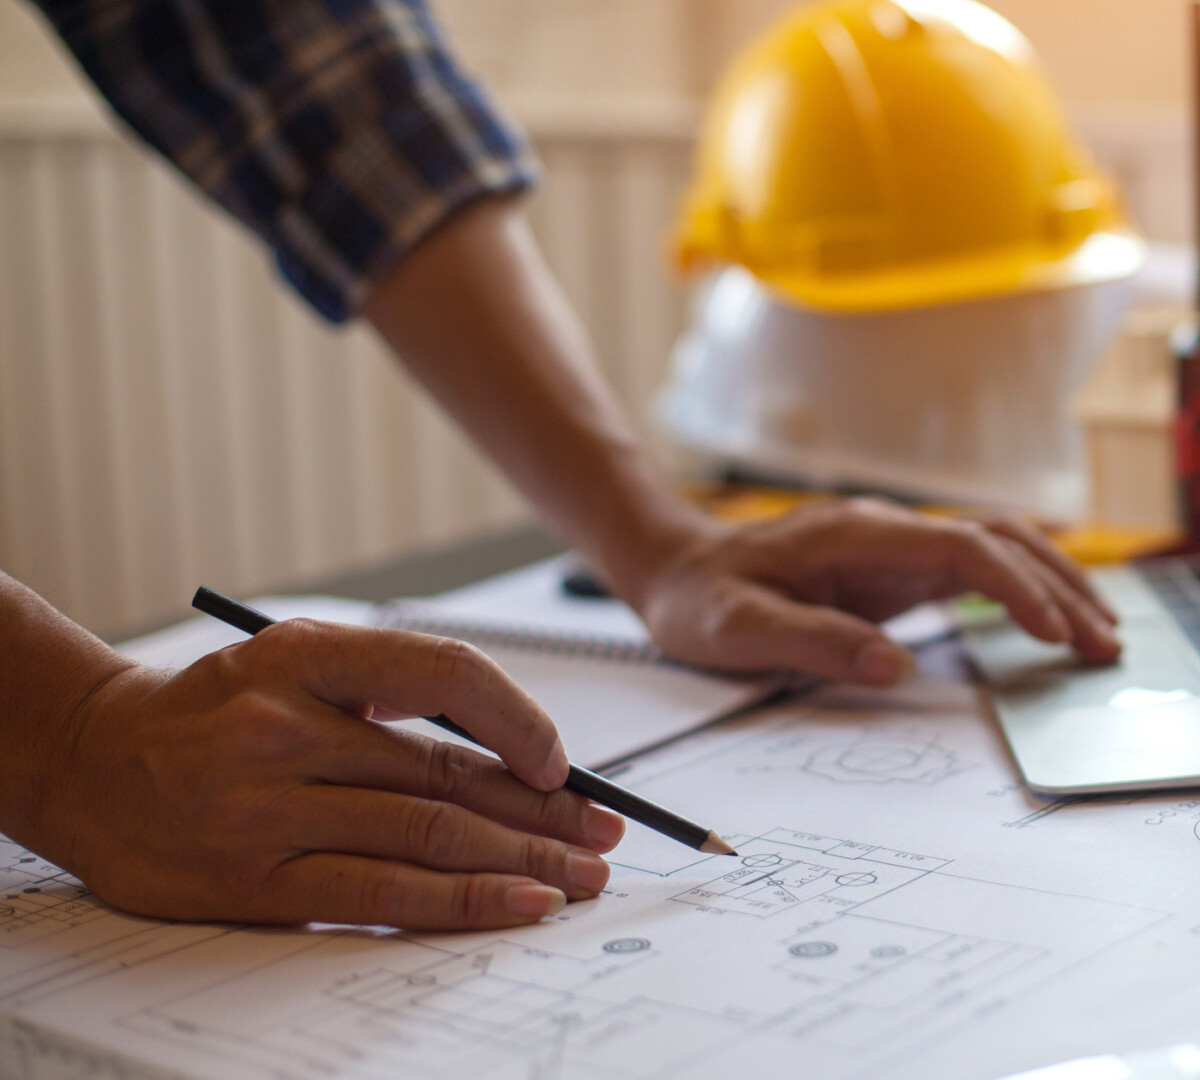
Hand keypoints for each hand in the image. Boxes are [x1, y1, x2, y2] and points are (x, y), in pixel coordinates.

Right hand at [24, 620, 624, 929]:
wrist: (87, 760)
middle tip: (607, 833)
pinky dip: (462, 902)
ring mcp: (267, 809)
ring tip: (581, 876)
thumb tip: (519, 751)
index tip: (561, 763)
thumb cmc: (215, 712)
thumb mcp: (294, 662)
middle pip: (449, 773)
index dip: (520, 720)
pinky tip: (519, 904)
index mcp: (305, 656)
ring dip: (522, 861)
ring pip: (428, 835)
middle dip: (544, 811)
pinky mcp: (255, 881)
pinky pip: (381, 894)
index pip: (445, 674)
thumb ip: (391, 692)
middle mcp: (286, 728)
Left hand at [635, 498, 1121, 684]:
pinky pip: (980, 568)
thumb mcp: (738, 629)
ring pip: (1000, 547)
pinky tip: (1057, 621)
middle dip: (1061, 588)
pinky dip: (1028, 590)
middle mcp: (889, 528)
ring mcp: (899, 544)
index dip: (1016, 587)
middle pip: (1000, 540)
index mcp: (857, 534)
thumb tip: (894, 665)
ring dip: (1056, 585)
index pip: (961, 548)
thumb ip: (813, 641)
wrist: (679, 568)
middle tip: (1106, 645)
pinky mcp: (901, 566)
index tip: (1053, 632)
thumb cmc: (702, 599)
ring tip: (1102, 634)